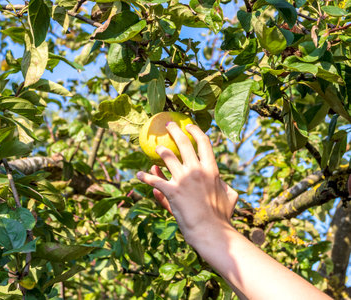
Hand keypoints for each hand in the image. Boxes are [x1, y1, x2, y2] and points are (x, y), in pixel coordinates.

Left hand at [137, 122, 237, 244]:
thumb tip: (224, 184)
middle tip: (168, 126)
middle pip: (183, 143)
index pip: (203, 143)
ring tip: (156, 148)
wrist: (210, 231)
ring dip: (159, 151)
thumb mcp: (231, 197)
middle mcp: (196, 170)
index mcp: (212, 169)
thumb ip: (226, 187)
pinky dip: (144, 176)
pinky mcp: (171, 191)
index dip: (195, 131)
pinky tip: (138, 174)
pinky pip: (154, 180)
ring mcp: (183, 179)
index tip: (189, 126)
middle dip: (174, 131)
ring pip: (166, 156)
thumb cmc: (222, 217)